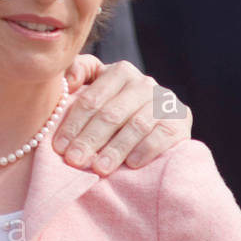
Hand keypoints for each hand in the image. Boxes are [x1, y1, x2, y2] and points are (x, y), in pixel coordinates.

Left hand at [59, 58, 192, 174]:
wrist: (154, 126)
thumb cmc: (112, 107)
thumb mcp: (94, 87)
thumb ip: (78, 73)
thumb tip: (68, 81)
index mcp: (119, 72)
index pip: (92, 99)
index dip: (73, 124)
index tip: (59, 147)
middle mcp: (144, 83)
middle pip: (111, 114)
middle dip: (90, 139)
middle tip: (74, 160)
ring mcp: (164, 100)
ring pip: (136, 125)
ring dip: (115, 149)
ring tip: (99, 168)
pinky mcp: (181, 119)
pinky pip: (161, 135)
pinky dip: (145, 150)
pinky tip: (131, 164)